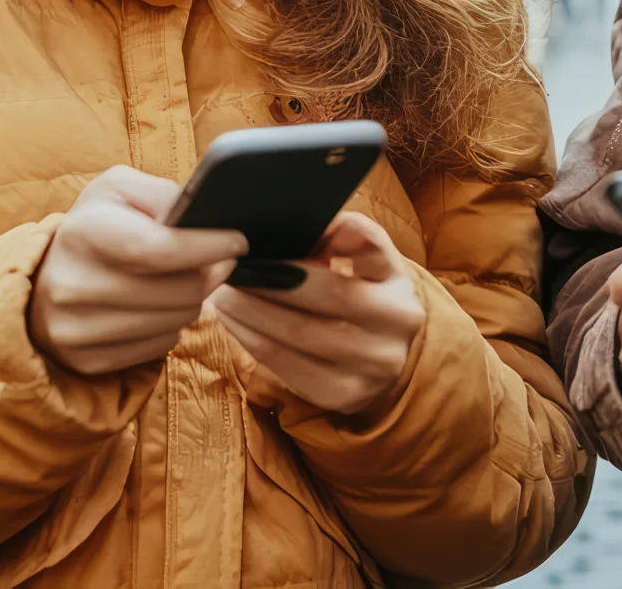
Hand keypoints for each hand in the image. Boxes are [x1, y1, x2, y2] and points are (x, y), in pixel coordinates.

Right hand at [27, 165, 245, 375]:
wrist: (43, 278)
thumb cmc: (94, 227)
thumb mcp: (119, 191)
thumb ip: (162, 194)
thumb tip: (203, 218)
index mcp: (82, 232)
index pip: (160, 248)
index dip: (208, 247)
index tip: (237, 242)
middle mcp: (71, 285)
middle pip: (178, 291)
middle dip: (208, 274)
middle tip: (214, 261)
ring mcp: (76, 330)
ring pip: (176, 321)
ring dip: (192, 300)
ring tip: (180, 281)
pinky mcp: (88, 360)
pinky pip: (160, 346)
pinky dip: (170, 325)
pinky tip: (156, 307)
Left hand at [207, 212, 427, 415]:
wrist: (376, 361)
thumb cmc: (357, 298)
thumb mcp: (361, 266)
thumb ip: (339, 239)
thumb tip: (287, 226)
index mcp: (399, 279)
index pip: (371, 244)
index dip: (334, 231)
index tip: (284, 227)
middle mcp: (397, 323)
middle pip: (329, 293)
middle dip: (273, 279)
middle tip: (233, 267)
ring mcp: (374, 365)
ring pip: (300, 333)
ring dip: (252, 311)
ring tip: (222, 294)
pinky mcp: (344, 394)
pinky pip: (286, 365)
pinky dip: (253, 340)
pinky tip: (234, 323)